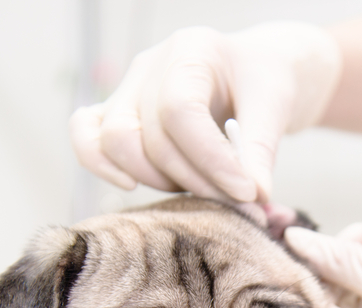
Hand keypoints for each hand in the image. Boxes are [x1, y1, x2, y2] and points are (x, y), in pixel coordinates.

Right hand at [70, 23, 341, 201]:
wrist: (249, 75)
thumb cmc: (261, 82)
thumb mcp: (275, 106)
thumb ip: (262, 150)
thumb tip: (256, 197)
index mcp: (190, 51)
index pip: (181, 111)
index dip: (211, 159)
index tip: (247, 192)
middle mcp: (149, 66)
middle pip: (150, 137)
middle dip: (195, 180)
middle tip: (236, 202)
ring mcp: (126, 89)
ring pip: (116, 143)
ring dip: (159, 180)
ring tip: (203, 189)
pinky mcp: (115, 113)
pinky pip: (86, 136)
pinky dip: (101, 165)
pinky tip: (131, 186)